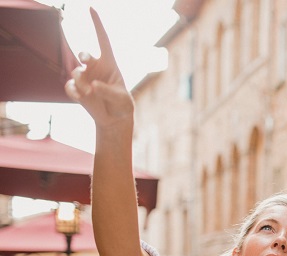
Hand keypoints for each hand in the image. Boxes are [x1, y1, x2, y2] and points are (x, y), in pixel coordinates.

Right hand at [65, 8, 133, 126]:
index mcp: (109, 63)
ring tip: (92, 94)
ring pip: (76, 74)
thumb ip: (109, 91)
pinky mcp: (76, 88)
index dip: (97, 24)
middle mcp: (95, 67)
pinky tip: (82, 99)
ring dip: (83, 84)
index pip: (103, 40)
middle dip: (84, 56)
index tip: (91, 8)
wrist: (113, 118)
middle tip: (86, 59)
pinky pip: (70, 87)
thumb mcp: (121, 100)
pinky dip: (75, 94)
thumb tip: (92, 85)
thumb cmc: (121, 105)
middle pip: (84, 55)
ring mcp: (84, 76)